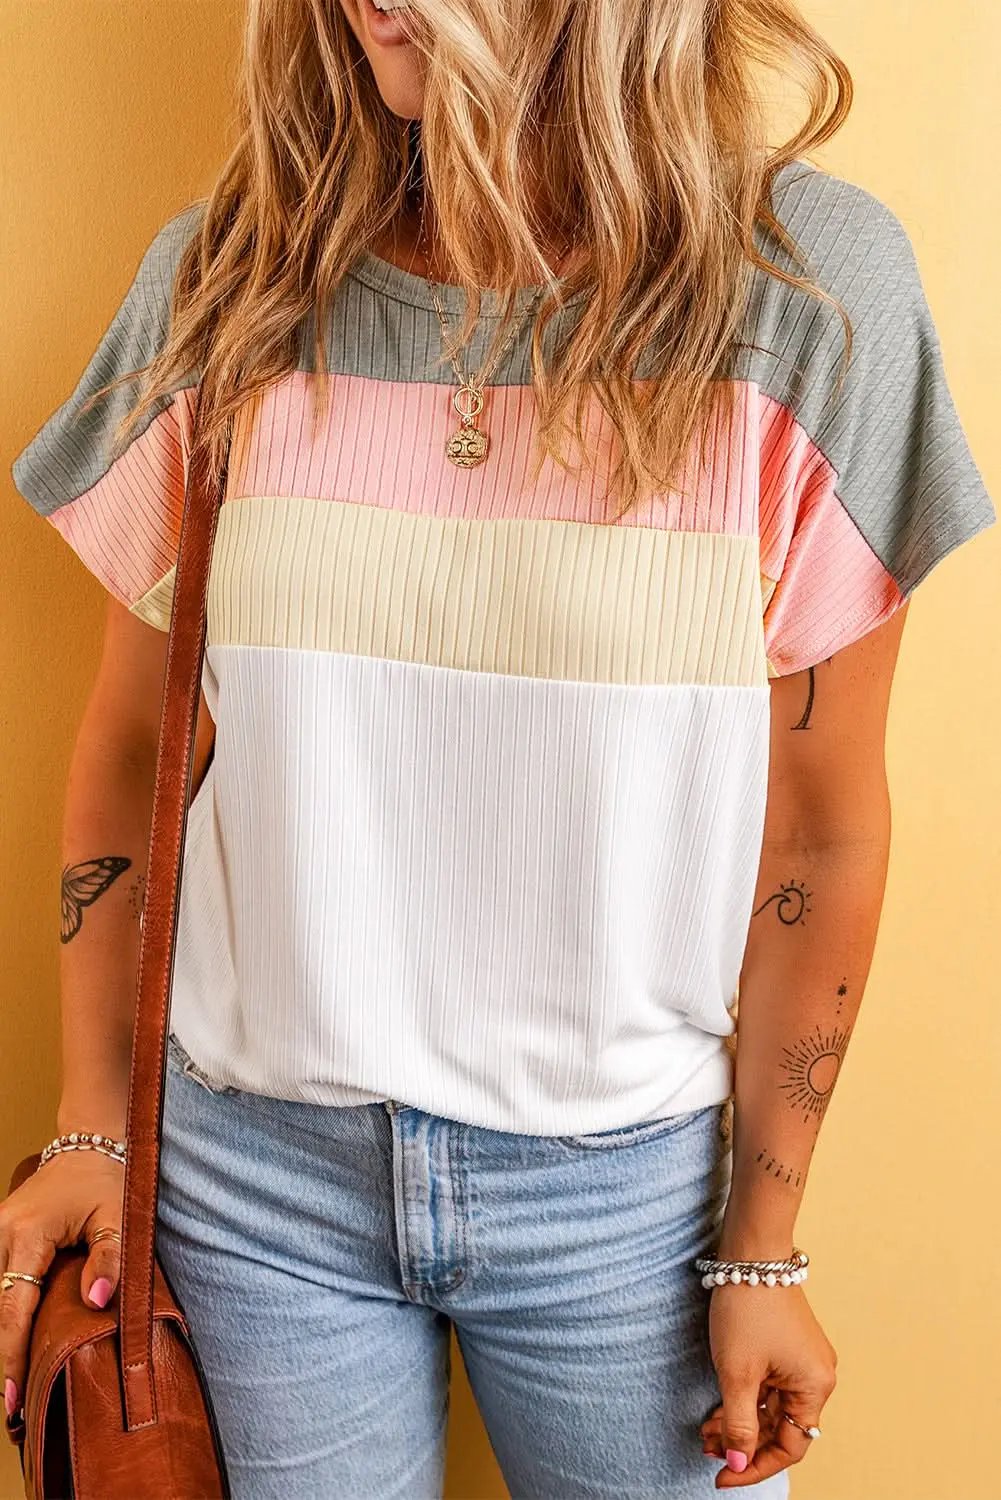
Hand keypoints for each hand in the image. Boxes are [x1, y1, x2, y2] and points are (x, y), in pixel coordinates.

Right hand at [0, 1152, 124, 1425]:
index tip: (13, 1394)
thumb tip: (98, 1300)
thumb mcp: (119, 1214)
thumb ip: (109, 1256)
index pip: (14, 1306)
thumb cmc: (107, 1178)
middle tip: (14, 1401)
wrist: (89, 1142)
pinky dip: (4, 1310)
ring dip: (3, 1332)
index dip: (12, 1353)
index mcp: (29, 1232)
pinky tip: (12, 1337)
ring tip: (12, 1376)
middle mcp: (2, 1233)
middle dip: (3, 1352)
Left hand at [699, 1281, 836, 1488]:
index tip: (723, 1475)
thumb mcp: (737, 1373)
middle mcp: (816, 1376)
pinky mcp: (788, 1347)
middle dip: (743, 1442)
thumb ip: (738, 1424)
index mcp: (815, 1387)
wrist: (751, 1252)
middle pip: (782, 1429)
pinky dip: (746, 1399)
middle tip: (707, 1449)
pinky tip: (718, 1408)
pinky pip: (769, 1386)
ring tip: (705, 1431)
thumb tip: (739, 1463)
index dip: (755, 1466)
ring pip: (772, 1408)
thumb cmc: (747, 1307)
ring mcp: (802, 1361)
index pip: (790, 1447)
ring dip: (740, 1421)